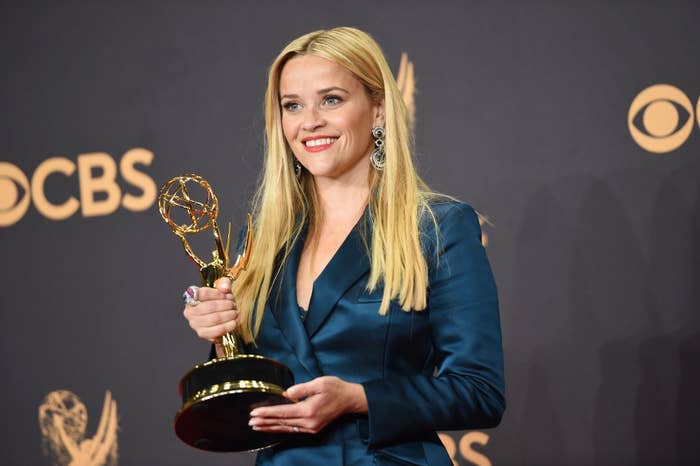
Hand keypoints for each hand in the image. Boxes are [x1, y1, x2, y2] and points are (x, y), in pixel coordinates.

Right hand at [182, 277, 237, 342]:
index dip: (218, 294)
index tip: (227, 294)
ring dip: (229, 315)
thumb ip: (224, 283)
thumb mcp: (223, 289)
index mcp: (191, 297)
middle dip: (226, 305)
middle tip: (233, 304)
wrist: (221, 317)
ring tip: (234, 312)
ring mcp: (194, 324)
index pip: (202, 293)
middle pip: (210, 307)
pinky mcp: (202, 334)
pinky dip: (228, 326)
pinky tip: (233, 322)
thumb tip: (224, 288)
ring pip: (215, 318)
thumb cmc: (220, 301)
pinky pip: (217, 330)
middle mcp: (189, 311)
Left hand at [248, 376, 367, 433]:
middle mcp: (308, 422)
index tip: (254, 413)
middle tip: (250, 422)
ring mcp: (311, 427)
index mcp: (308, 410)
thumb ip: (301, 389)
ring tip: (257, 427)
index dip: (267, 413)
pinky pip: (293, 430)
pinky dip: (281, 429)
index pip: (282, 412)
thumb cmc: (335, 388)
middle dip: (265, 422)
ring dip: (270, 428)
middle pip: (281, 423)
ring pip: (286, 428)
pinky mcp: (313, 428)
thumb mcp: (319, 383)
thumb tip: (286, 394)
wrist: (350, 400)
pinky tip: (273, 428)